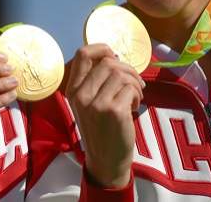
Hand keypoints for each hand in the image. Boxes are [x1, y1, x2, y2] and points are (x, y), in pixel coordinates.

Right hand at [66, 44, 144, 187]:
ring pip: (121, 74)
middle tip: (134, 83)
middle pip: (108, 63)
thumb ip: (94, 80)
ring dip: (134, 82)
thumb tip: (113, 57)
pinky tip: (134, 106)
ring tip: (134, 96)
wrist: (105, 161)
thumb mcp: (88, 103)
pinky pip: (131, 88)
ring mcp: (96, 104)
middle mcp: (81, 95)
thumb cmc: (101, 129)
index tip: (114, 56)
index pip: (82, 54)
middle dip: (127, 69)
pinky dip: (137, 94)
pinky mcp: (114, 111)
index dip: (101, 48)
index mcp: (72, 90)